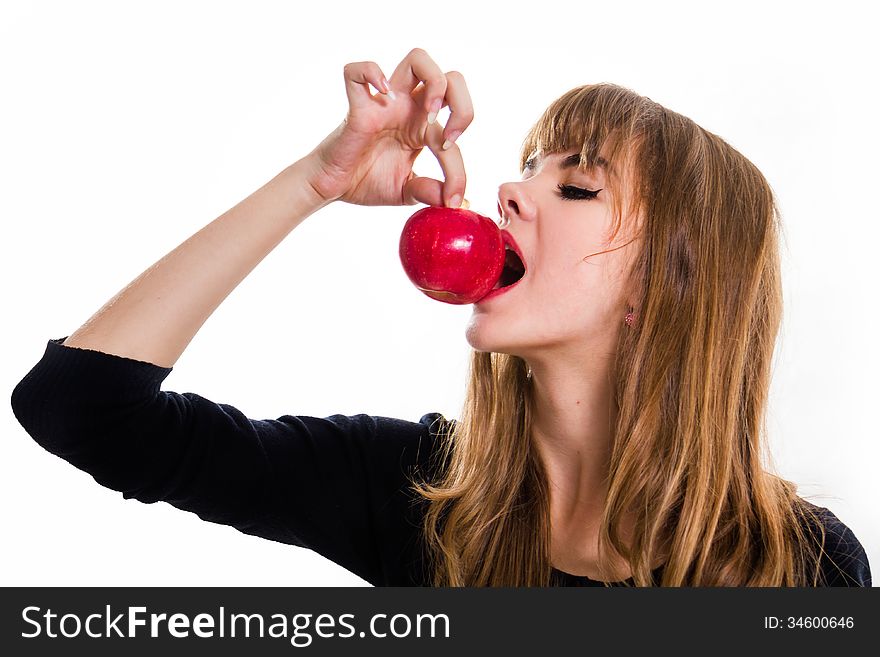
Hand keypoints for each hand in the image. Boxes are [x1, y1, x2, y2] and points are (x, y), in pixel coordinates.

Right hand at [303, 48, 473, 207]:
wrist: (332, 187)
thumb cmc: (365, 182)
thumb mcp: (405, 191)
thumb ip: (429, 191)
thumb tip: (458, 202)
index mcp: (422, 127)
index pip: (456, 132)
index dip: (460, 170)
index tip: (453, 198)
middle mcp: (408, 108)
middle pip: (450, 78)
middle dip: (462, 104)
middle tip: (450, 138)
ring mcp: (384, 103)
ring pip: (418, 59)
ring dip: (435, 83)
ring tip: (429, 116)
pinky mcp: (358, 107)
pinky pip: (358, 72)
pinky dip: (372, 74)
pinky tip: (384, 96)